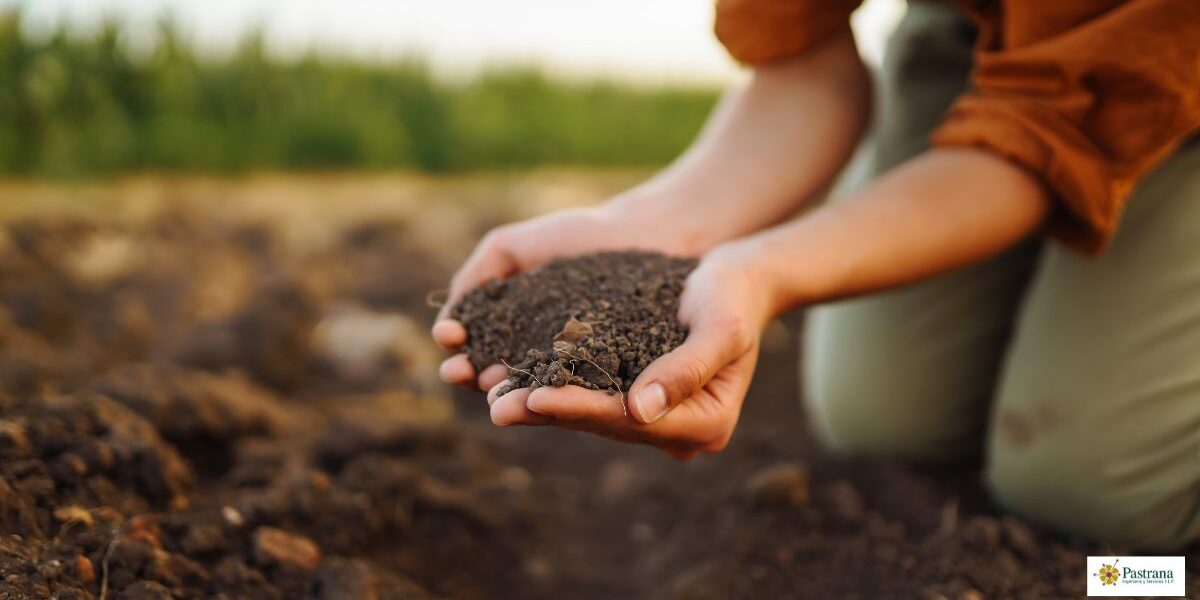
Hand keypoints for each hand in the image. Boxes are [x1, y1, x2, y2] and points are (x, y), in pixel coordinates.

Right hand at [432, 204, 689, 389]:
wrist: (643, 234)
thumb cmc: (578, 237)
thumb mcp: (512, 247)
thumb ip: (477, 274)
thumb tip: (448, 320)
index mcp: (512, 330)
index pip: (474, 347)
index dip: (457, 347)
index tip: (449, 337)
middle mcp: (538, 356)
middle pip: (494, 375)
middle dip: (471, 374)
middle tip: (458, 371)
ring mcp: (572, 371)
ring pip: (530, 389)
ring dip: (505, 391)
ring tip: (490, 387)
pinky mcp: (607, 380)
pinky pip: (577, 389)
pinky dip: (554, 393)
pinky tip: (536, 388)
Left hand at [485, 244, 773, 458]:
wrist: (738, 280)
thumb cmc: (734, 296)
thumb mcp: (720, 327)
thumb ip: (686, 368)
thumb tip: (640, 410)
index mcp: (707, 424)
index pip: (630, 421)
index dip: (580, 409)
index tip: (534, 397)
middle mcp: (679, 430)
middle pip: (604, 424)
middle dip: (548, 413)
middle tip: (495, 407)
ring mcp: (656, 417)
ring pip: (589, 414)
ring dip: (540, 405)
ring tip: (491, 396)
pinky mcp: (635, 395)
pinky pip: (588, 395)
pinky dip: (551, 386)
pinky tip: (511, 378)